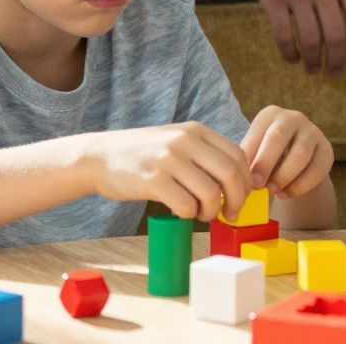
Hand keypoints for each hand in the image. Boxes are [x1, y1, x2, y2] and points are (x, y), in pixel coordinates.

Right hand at [85, 122, 251, 222]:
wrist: (99, 156)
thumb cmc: (143, 154)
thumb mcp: (176, 140)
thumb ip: (204, 153)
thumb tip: (237, 181)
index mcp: (196, 131)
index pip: (238, 156)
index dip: (245, 182)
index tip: (239, 197)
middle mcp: (185, 141)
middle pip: (231, 174)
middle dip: (237, 200)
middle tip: (229, 214)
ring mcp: (169, 160)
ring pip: (210, 194)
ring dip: (210, 212)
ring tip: (201, 215)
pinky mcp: (153, 181)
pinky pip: (186, 206)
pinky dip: (189, 216)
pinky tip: (181, 213)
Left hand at [242, 105, 334, 200]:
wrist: (293, 162)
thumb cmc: (266, 157)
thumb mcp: (255, 154)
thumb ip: (248, 162)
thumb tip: (240, 178)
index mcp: (270, 115)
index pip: (258, 133)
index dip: (252, 158)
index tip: (248, 180)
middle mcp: (292, 118)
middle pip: (278, 137)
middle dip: (266, 164)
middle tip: (258, 186)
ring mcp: (312, 131)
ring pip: (300, 154)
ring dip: (284, 176)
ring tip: (273, 191)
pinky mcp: (327, 149)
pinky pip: (317, 169)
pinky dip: (300, 186)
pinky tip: (286, 194)